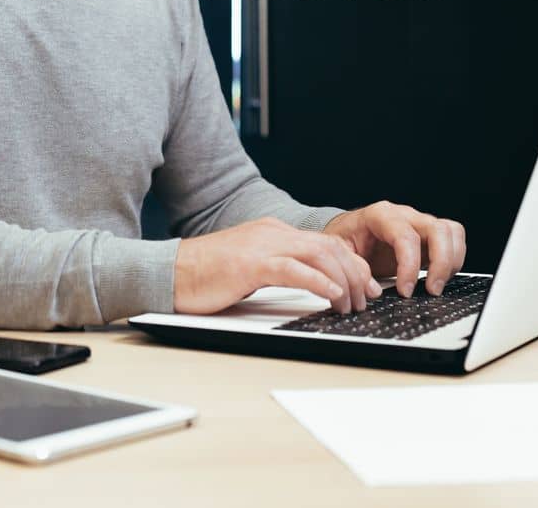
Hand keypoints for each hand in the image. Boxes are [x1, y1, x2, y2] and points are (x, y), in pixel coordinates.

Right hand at [173, 217, 381, 314]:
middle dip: (355, 273)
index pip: (324, 242)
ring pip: (318, 255)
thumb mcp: (250, 269)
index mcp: (273, 233)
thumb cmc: (204, 276)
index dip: (351, 264)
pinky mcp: (251, 264)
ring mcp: (262, 246)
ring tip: (352, 304)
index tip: (366, 285)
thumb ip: (278, 270)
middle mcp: (272, 233)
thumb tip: (309, 286)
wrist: (170, 273)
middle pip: (328, 247)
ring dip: (343, 281)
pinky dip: (319, 281)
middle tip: (368, 298)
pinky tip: (332, 294)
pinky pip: (294, 269)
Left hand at [322, 201, 467, 297]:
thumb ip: (352, 267)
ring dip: (451, 261)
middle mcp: (404, 215)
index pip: (405, 236)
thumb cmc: (344, 241)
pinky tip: (439, 277)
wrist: (348, 234)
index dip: (409, 265)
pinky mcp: (429, 235)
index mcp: (379, 215)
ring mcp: (419, 223)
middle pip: (437, 229)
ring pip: (451, 231)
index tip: (405, 291)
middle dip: (440, 262)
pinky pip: (454, 239)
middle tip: (431, 290)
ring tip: (436, 285)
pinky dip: (454, 259)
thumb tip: (373, 289)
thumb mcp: (337, 253)